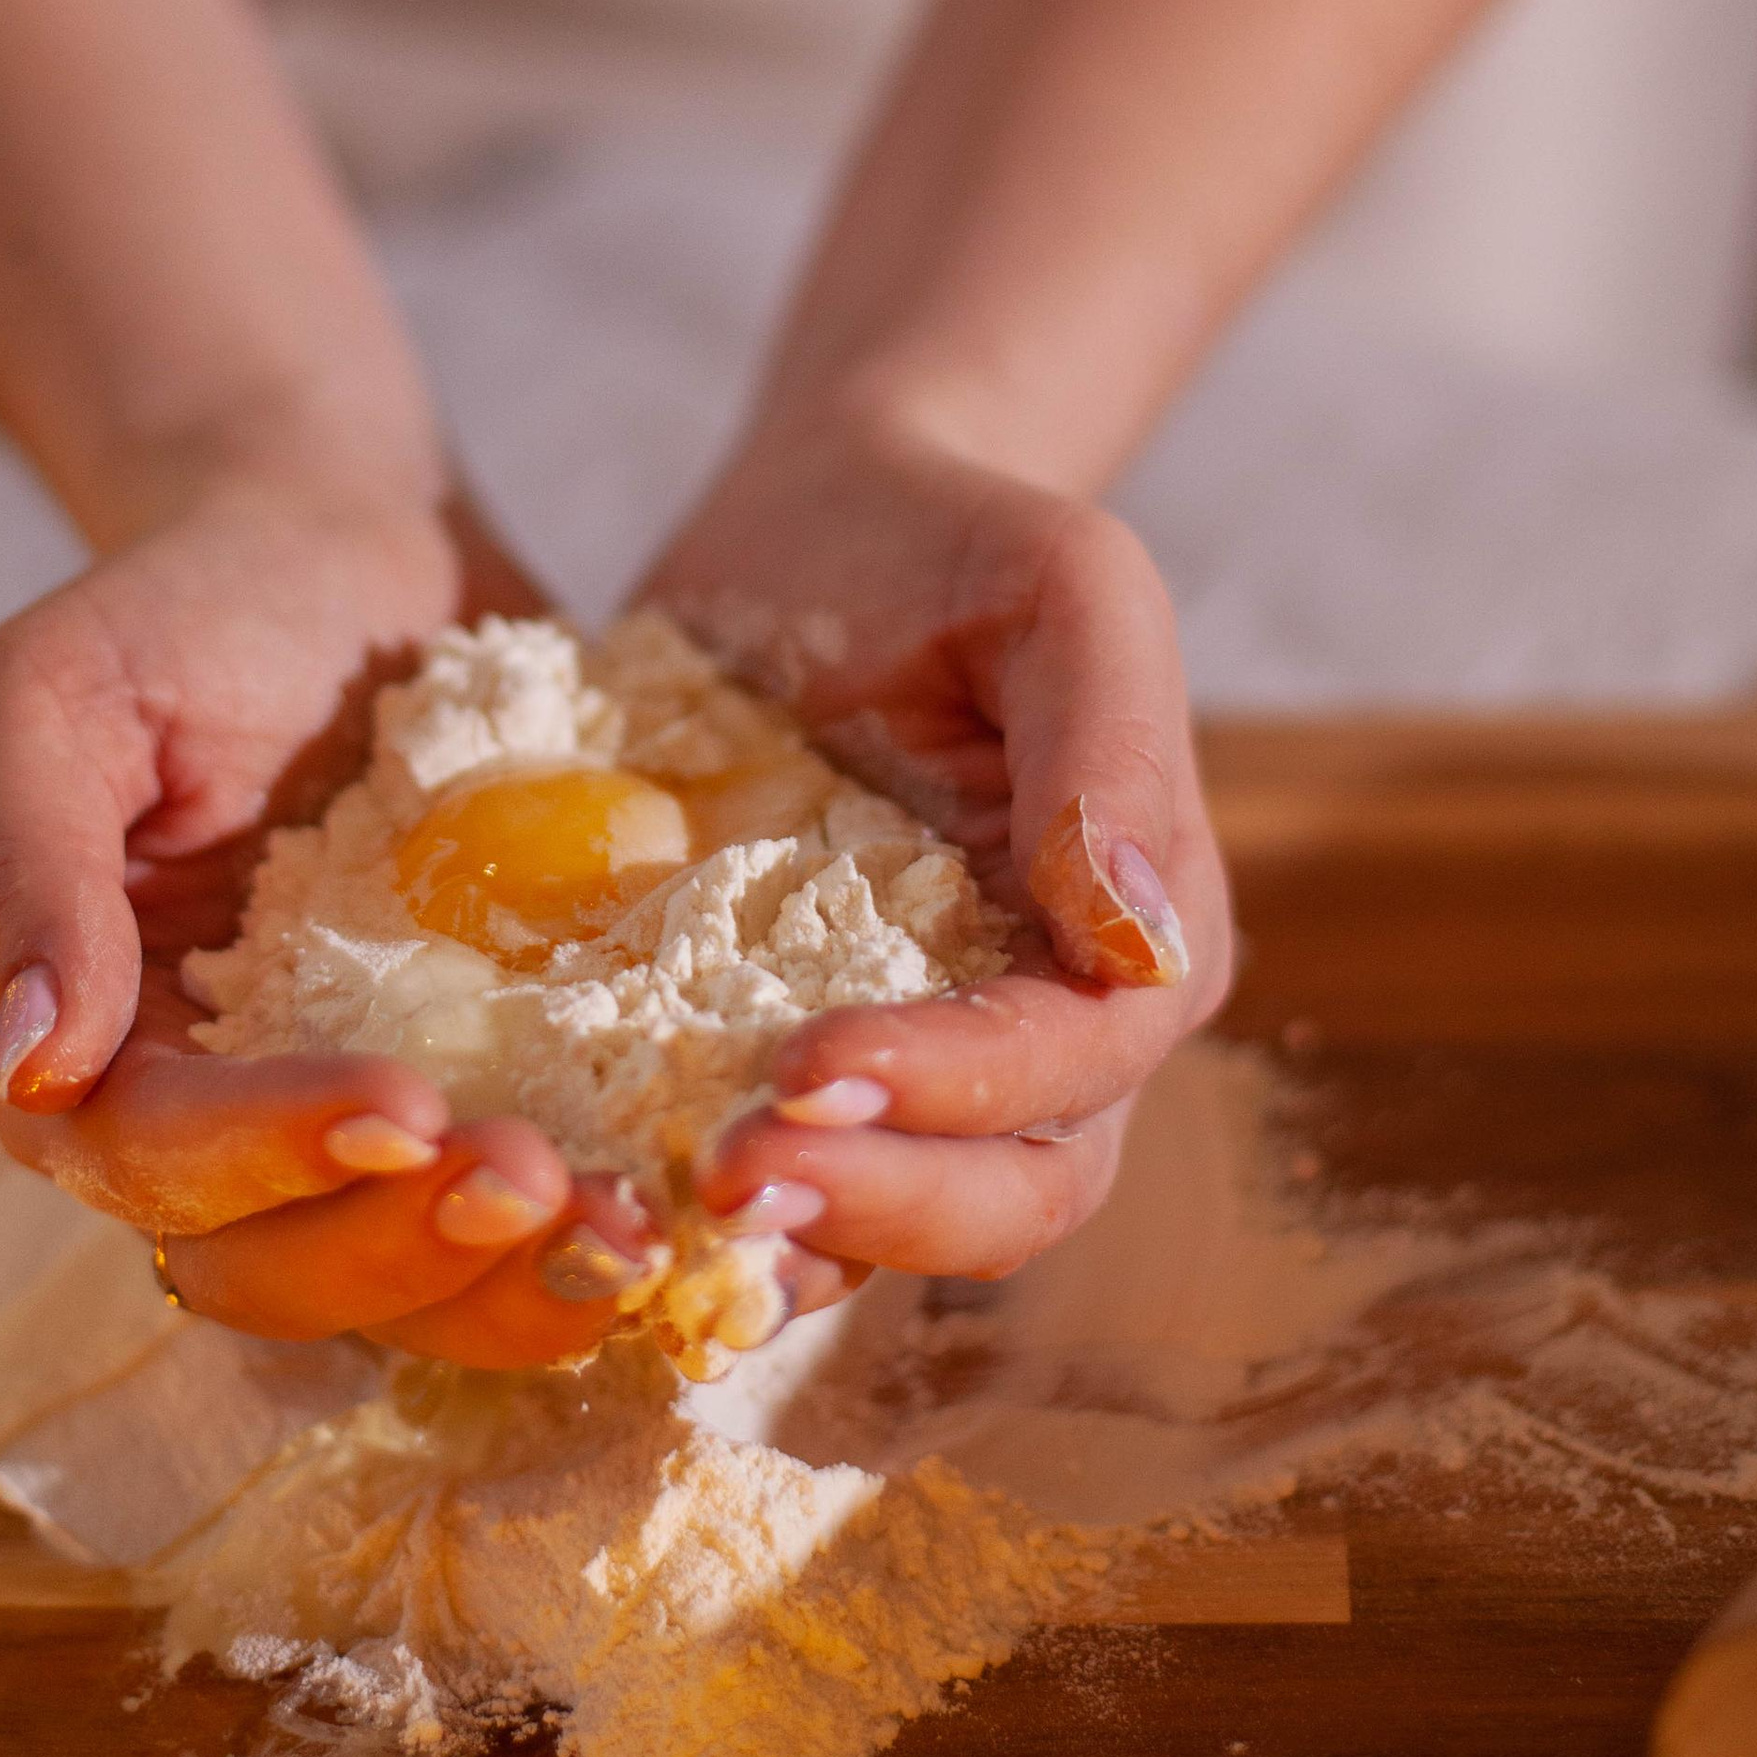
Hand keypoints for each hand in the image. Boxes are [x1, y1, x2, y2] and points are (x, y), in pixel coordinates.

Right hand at [0, 459, 661, 1367]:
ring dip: (517, 1287)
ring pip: (411, 1286)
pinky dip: (598, 1243)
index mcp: (105, 1044)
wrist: (351, 550)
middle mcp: (227, 1121)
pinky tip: (689, 1214)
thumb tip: (34, 1069)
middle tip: (540, 1179)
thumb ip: (26, 866)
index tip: (403, 1103)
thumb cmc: (190, 607)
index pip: (155, 1157)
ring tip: (630, 1229)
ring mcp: (363, 1120)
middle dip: (408, 1250)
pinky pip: (528, 1223)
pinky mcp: (490, 1093)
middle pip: (281, 1270)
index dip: (269, 1155)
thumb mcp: (58, 691)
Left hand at [645, 413, 1230, 1298]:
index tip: (809, 1064)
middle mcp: (1047, 1030)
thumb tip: (1139, 942)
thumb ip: (1116, 748)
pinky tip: (616, 1206)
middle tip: (730, 1174)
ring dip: (794, 1238)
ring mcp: (919, 1053)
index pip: (1073, 1061)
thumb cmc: (954, 540)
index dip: (958, 1087)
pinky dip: (714, 1215)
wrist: (822, 518)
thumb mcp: (1064, 589)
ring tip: (663, 1218)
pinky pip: (782, 1165)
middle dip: (881, 1205)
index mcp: (1133, 937)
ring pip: (896, 1219)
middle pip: (1010, 1192)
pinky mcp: (795, 1046)